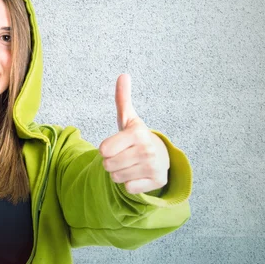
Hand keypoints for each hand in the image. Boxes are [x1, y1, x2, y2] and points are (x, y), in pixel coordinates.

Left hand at [98, 74, 169, 194]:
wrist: (161, 156)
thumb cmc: (137, 138)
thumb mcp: (128, 119)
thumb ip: (122, 98)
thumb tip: (123, 75)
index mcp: (137, 134)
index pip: (104, 150)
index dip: (106, 150)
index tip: (117, 145)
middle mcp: (147, 150)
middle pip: (108, 165)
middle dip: (111, 163)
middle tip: (124, 156)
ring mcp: (154, 167)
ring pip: (116, 178)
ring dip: (120, 173)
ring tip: (131, 164)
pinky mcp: (157, 182)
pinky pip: (128, 188)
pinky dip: (130, 184)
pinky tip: (139, 174)